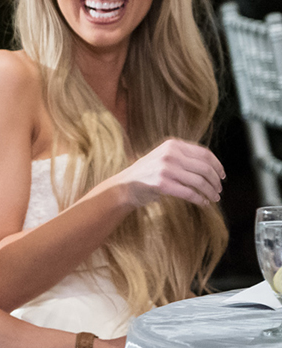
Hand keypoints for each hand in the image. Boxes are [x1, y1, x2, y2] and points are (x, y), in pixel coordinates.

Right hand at [107, 138, 223, 208]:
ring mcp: (165, 169)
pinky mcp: (162, 184)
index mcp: (173, 144)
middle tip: (219, 189)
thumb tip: (213, 167)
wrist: (124, 186)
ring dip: (210, 191)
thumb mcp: (164, 157)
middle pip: (204, 168)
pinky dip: (199, 199)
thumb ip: (184, 157)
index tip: (222, 176)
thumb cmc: (147, 174)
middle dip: (216, 181)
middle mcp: (170, 154)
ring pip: (199, 181)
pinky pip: (189, 193)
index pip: (204, 153)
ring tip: (214, 198)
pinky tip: (203, 203)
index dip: (217, 166)